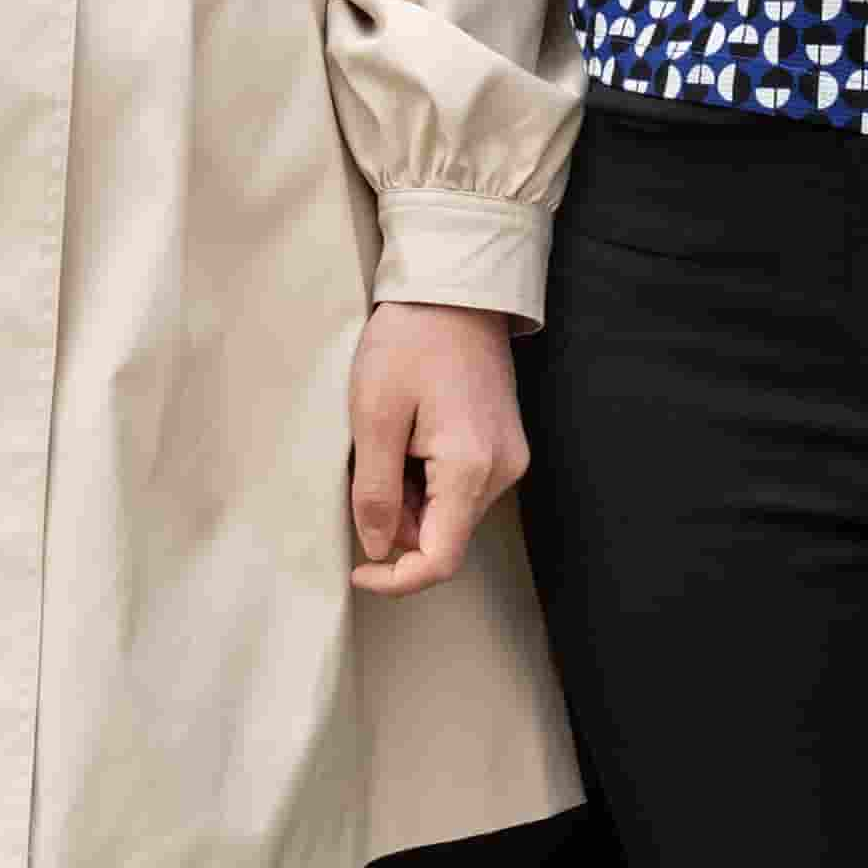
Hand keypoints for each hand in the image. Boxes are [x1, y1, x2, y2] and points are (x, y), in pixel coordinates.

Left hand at [346, 301, 528, 596]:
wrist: (455, 288)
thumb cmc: (411, 340)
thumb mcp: (374, 415)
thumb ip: (376, 492)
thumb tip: (378, 548)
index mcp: (470, 467)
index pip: (440, 560)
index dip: (396, 579)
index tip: (358, 570)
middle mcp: (502, 470)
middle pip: (445, 536)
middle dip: (399, 521)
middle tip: (367, 466)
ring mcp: (508, 456)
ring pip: (452, 512)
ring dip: (413, 496)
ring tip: (391, 438)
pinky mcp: (503, 443)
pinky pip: (462, 485)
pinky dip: (428, 477)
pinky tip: (412, 434)